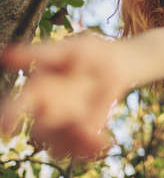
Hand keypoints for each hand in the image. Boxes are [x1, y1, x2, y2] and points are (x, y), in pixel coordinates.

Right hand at [0, 35, 127, 159]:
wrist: (116, 64)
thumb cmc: (89, 53)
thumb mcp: (72, 48)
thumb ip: (44, 55)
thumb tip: (5, 57)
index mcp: (39, 88)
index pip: (18, 105)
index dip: (10, 115)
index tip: (7, 128)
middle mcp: (47, 110)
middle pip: (41, 132)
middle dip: (54, 131)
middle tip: (75, 121)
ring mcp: (65, 123)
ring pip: (59, 148)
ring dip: (75, 145)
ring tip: (96, 138)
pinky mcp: (83, 132)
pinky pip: (80, 151)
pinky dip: (91, 149)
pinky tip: (104, 141)